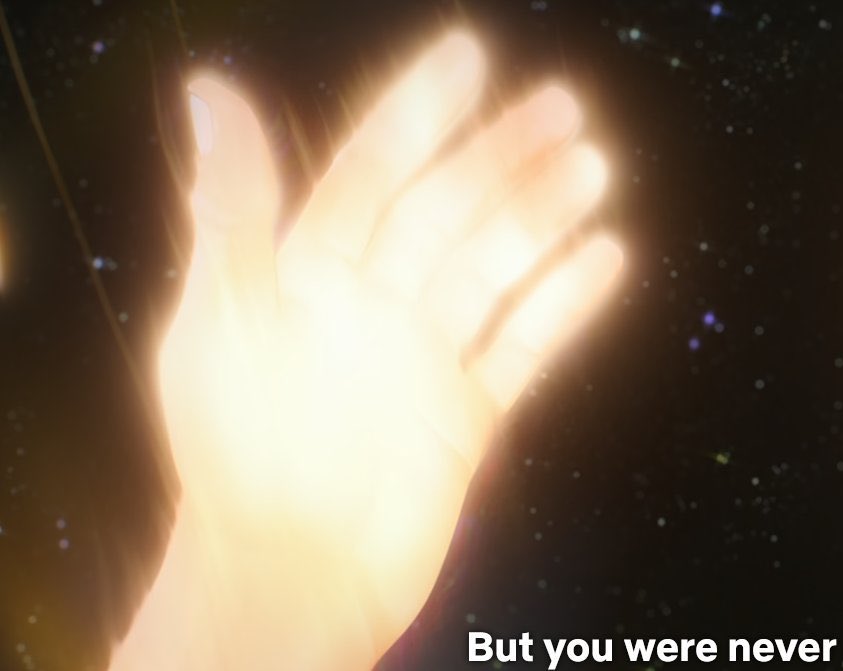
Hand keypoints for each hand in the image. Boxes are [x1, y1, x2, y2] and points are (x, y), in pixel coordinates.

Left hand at [114, 32, 621, 669]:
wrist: (290, 580)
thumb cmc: (232, 459)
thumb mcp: (216, 320)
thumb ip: (231, 208)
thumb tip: (212, 93)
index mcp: (304, 273)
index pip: (370, 171)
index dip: (417, 110)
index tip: (468, 56)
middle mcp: (370, 305)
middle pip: (448, 209)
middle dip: (503, 155)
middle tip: (561, 106)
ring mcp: (423, 358)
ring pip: (495, 266)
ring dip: (542, 215)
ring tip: (593, 165)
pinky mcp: (466, 415)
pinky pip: (526, 345)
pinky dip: (567, 302)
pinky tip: (607, 258)